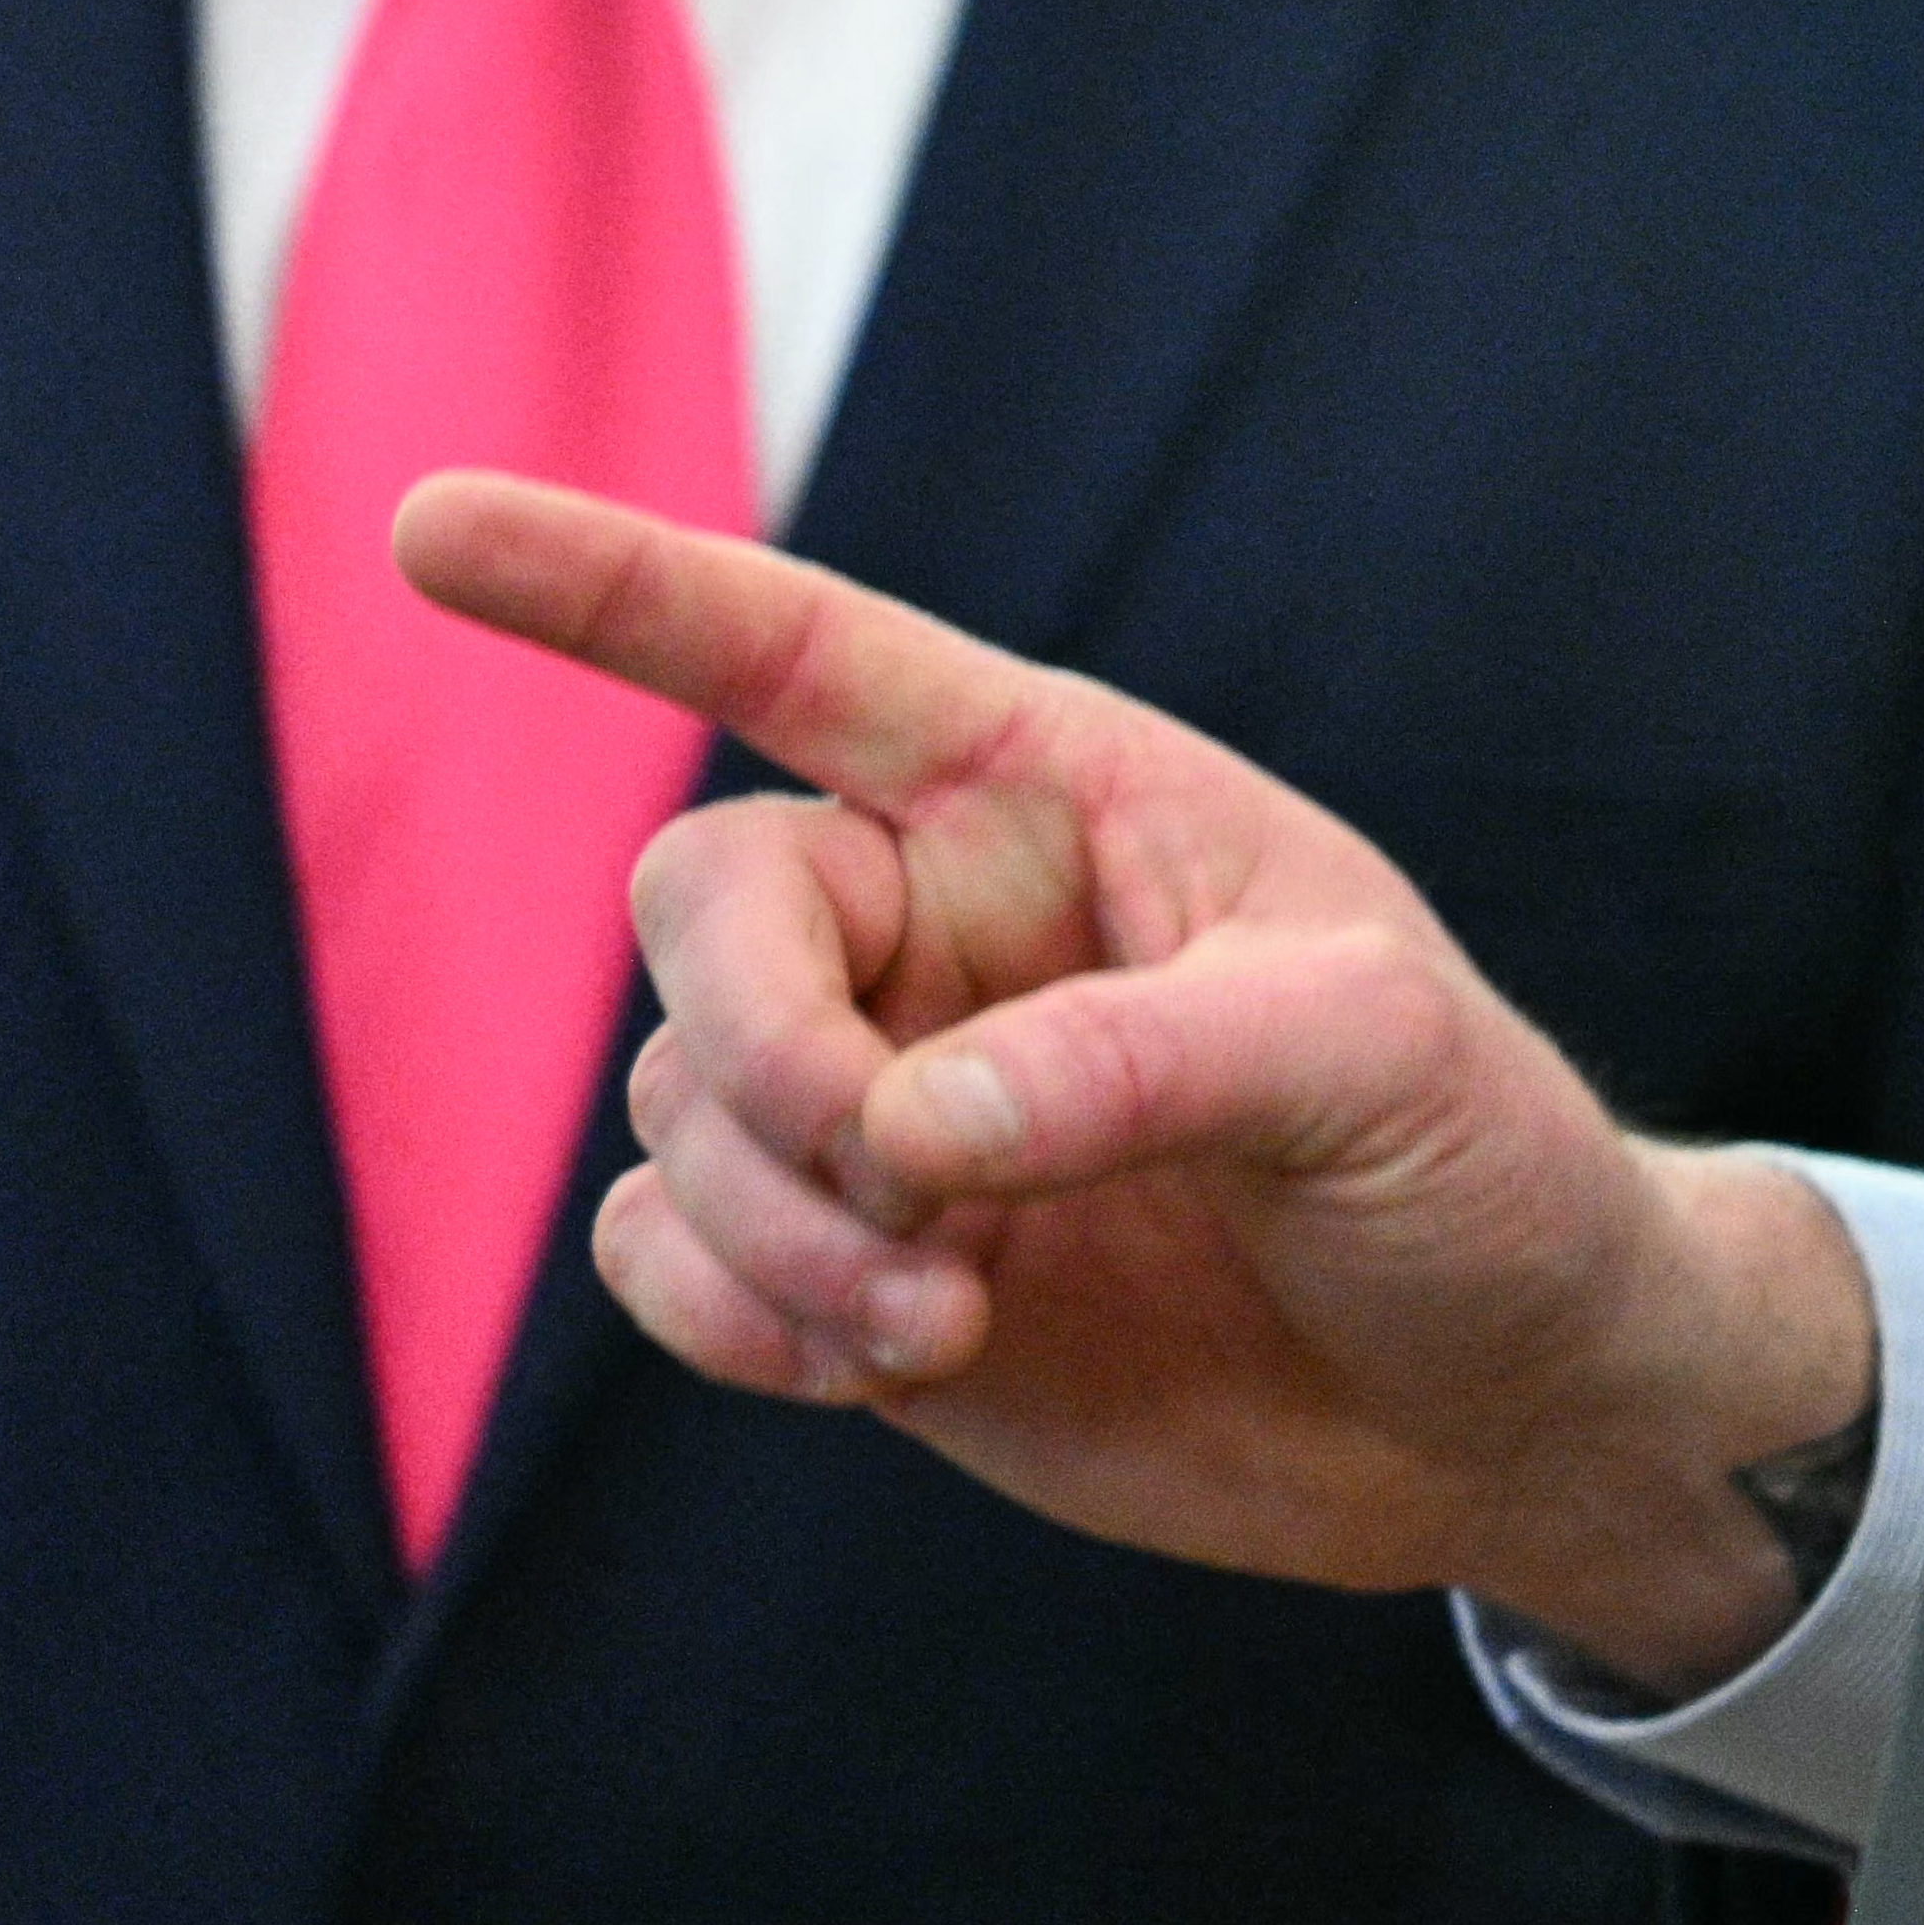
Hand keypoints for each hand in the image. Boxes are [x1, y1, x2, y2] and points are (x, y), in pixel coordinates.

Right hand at [395, 471, 1880, 1687]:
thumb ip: (1143, 1063)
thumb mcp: (1375, 1062)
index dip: (612, 587)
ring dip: (780, 1230)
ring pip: (680, 1109)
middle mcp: (941, 922)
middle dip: (759, 1047)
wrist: (1495, 1402)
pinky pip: (666, 1255)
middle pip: (700, 908)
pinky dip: (734, 1317)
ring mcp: (881, 1097)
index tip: (428, 522)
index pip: (802, 652)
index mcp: (1058, 792)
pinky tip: (893, 1359)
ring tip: (958, 1313)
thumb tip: (907, 1124)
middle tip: (908, 1181)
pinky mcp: (844, 1266)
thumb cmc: (1472, 1167)